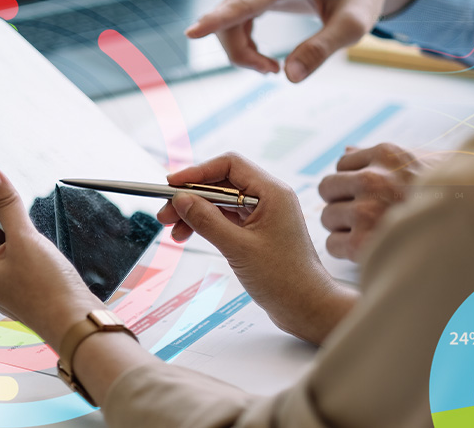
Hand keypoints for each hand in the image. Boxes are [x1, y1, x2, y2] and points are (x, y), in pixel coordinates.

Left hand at [0, 165, 102, 350]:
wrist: (79, 326)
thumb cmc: (50, 289)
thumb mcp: (25, 238)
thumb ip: (5, 203)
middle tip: (4, 178)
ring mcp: (3, 282)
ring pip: (2, 239)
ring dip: (12, 221)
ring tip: (21, 203)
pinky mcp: (22, 285)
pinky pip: (16, 252)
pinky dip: (23, 237)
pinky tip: (35, 231)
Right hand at [156, 153, 353, 343]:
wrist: (307, 307)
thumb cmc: (285, 280)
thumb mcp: (238, 248)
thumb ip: (207, 221)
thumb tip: (181, 199)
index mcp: (272, 193)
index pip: (229, 166)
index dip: (197, 172)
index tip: (172, 184)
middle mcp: (269, 198)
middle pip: (221, 183)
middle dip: (191, 196)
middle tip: (166, 213)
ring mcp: (263, 214)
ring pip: (220, 202)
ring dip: (195, 212)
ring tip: (173, 230)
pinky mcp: (258, 231)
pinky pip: (226, 218)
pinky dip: (206, 224)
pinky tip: (188, 235)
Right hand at [186, 0, 424, 81]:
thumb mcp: (353, 26)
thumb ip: (322, 50)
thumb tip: (289, 76)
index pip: (245, 2)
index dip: (217, 20)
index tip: (192, 33)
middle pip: (230, 18)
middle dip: (241, 54)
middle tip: (272, 73)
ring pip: (228, 21)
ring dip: (241, 51)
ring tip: (273, 68)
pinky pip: (234, 18)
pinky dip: (243, 43)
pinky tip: (264, 57)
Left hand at [319, 143, 437, 260]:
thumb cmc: (454, 196)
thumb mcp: (423, 163)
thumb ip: (384, 158)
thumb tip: (347, 150)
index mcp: (388, 154)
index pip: (343, 164)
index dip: (353, 182)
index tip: (368, 195)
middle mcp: (374, 178)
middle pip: (328, 188)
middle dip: (342, 202)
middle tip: (364, 216)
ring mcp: (368, 210)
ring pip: (328, 217)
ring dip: (343, 228)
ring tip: (371, 234)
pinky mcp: (365, 243)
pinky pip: (333, 245)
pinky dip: (345, 251)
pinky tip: (368, 250)